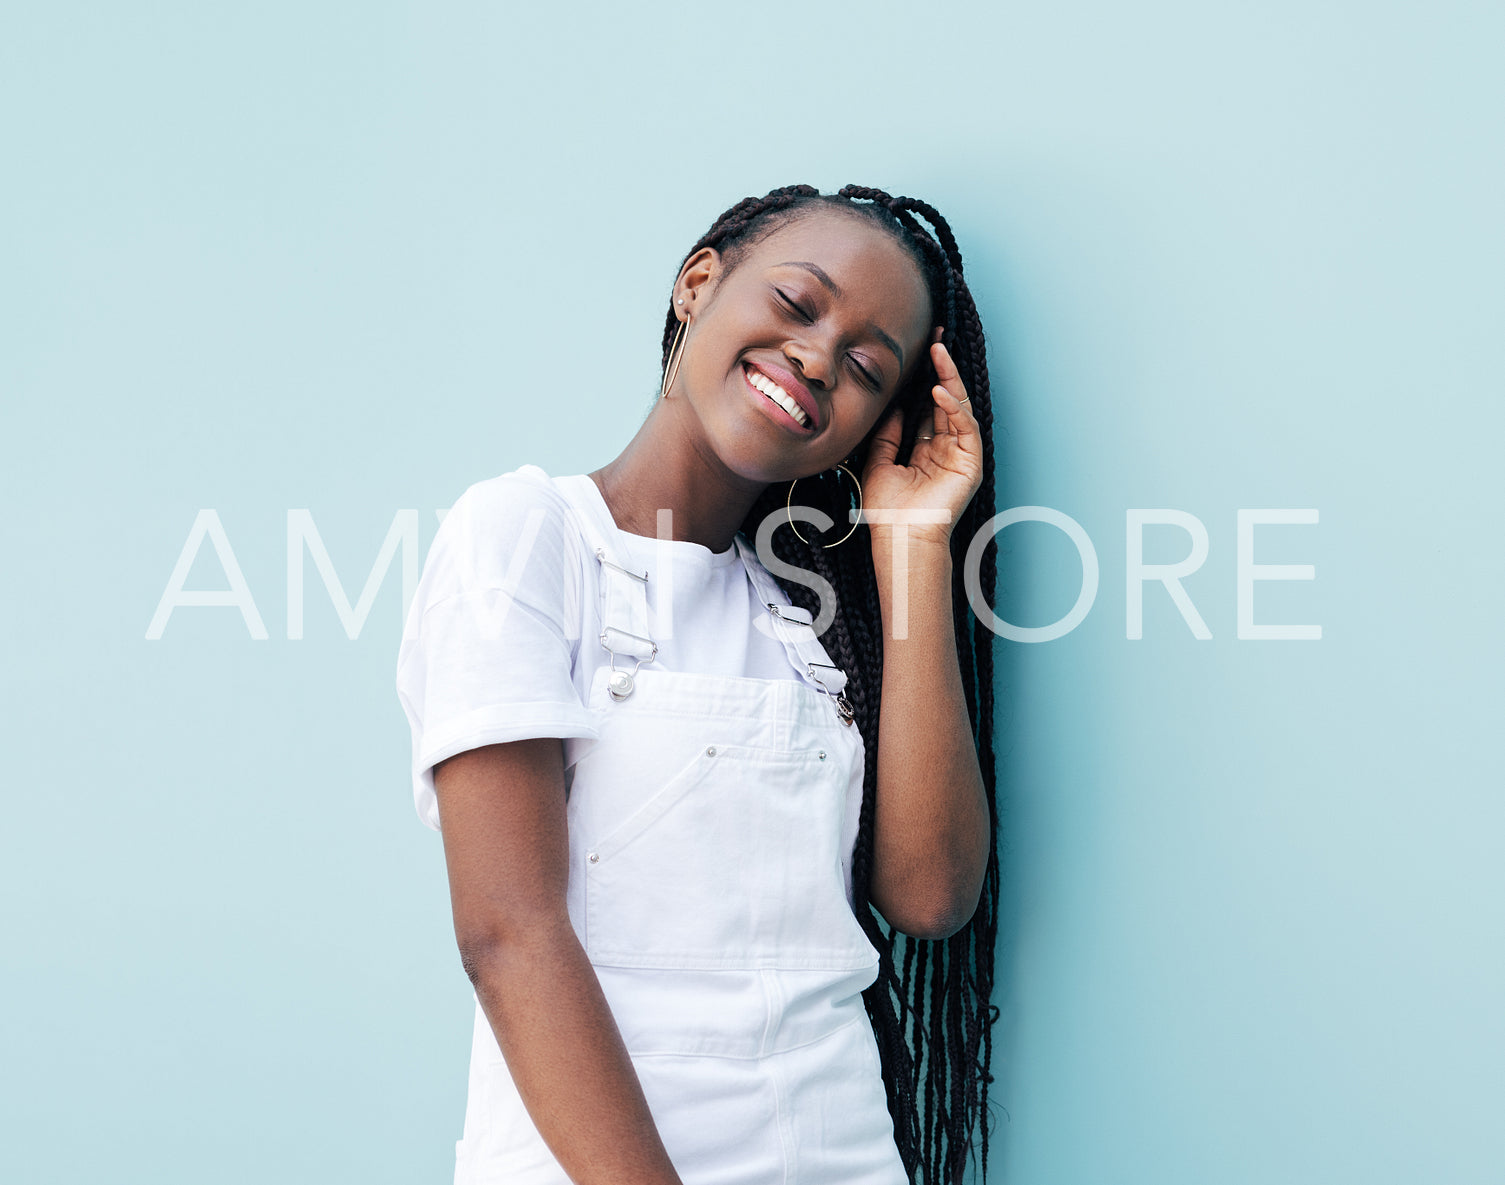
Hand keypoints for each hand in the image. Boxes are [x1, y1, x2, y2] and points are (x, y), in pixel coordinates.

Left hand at [861, 329, 982, 546]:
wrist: (898, 536)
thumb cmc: (887, 509)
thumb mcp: (879, 462)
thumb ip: (887, 433)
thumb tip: (893, 405)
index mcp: (924, 450)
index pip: (927, 407)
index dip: (924, 381)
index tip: (919, 353)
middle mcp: (945, 450)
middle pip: (945, 402)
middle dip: (941, 371)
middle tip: (935, 341)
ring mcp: (959, 456)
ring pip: (959, 409)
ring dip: (949, 381)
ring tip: (938, 355)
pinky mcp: (971, 464)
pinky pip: (967, 429)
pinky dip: (955, 409)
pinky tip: (941, 393)